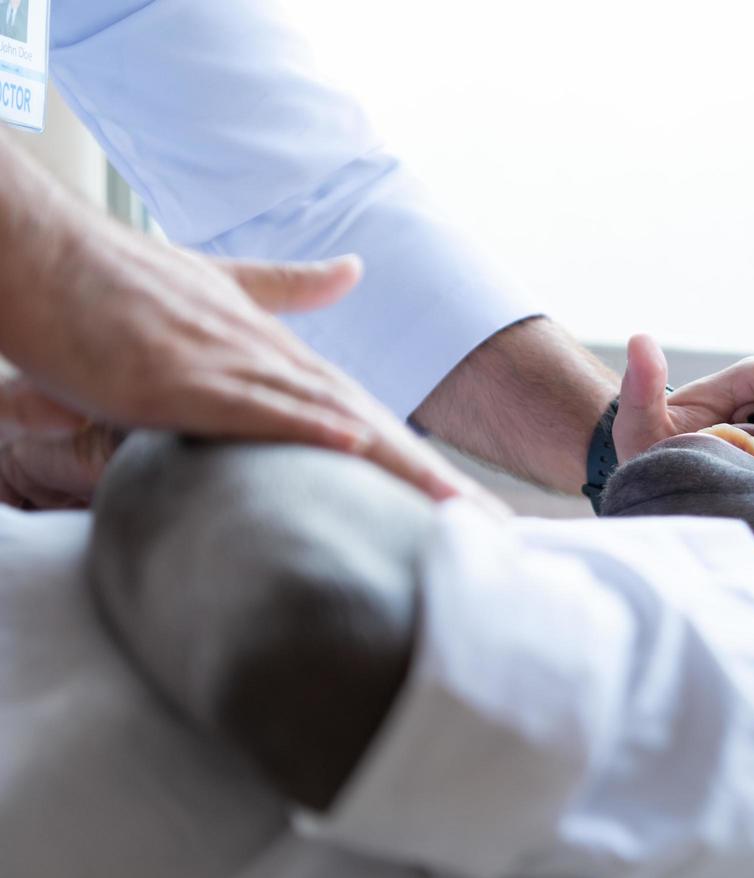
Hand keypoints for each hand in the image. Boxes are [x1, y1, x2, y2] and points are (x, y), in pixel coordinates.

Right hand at [2, 226, 467, 499]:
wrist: (48, 258)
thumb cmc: (124, 281)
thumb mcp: (220, 288)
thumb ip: (291, 286)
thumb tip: (354, 268)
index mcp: (280, 355)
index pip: (365, 416)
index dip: (419, 462)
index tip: (466, 506)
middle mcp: (270, 362)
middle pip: (369, 427)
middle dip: (429, 481)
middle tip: (489, 528)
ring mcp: (229, 367)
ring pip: (330, 421)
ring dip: (394, 465)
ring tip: (455, 510)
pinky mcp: (179, 378)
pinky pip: (253, 407)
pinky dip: (304, 424)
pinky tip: (354, 446)